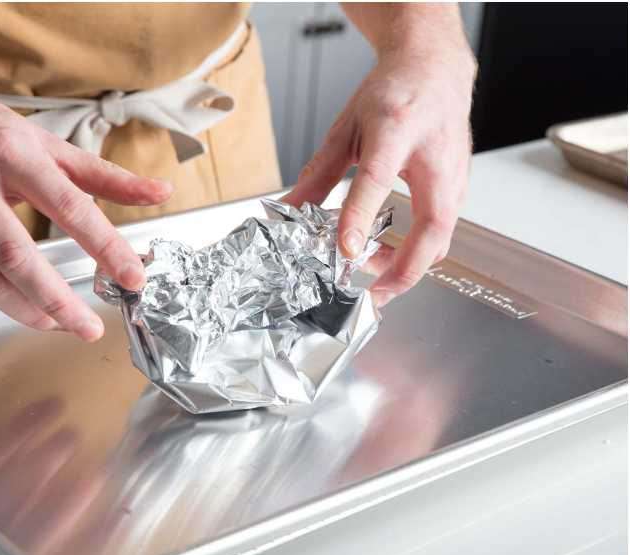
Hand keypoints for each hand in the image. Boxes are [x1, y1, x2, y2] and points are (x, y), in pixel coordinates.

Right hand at [0, 28, 169, 339]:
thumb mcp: (47, 144)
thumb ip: (102, 175)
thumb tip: (158, 193)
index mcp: (13, 152)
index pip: (68, 206)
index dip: (103, 246)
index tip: (131, 276)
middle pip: (16, 255)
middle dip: (56, 298)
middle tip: (87, 325)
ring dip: (28, 309)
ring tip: (60, 323)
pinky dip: (2, 299)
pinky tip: (26, 308)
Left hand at [286, 27, 474, 307]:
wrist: (434, 67)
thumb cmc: (392, 93)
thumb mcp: (345, 129)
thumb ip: (317, 175)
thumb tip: (286, 214)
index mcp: (396, 129)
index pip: (376, 179)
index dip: (359, 218)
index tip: (345, 251)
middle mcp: (434, 152)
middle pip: (432, 223)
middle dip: (405, 268)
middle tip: (371, 295)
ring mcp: (455, 170)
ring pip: (443, 233)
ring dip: (409, 264)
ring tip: (370, 276)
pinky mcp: (460, 184)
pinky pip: (443, 227)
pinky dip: (417, 250)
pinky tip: (388, 256)